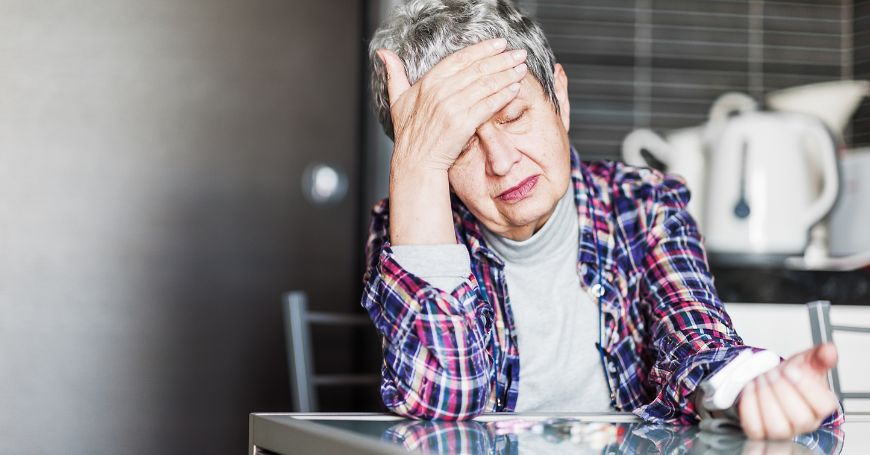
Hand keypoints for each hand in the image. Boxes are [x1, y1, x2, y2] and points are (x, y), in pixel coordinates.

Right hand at [377, 38, 527, 171]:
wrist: (416, 163)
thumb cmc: (409, 134)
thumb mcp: (397, 100)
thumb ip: (394, 74)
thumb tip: (384, 53)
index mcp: (428, 82)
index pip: (461, 58)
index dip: (482, 49)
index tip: (499, 44)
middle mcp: (441, 91)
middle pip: (477, 69)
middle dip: (501, 59)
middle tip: (518, 54)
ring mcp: (452, 107)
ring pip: (486, 85)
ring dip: (507, 75)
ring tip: (521, 68)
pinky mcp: (463, 124)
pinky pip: (487, 105)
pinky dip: (502, 95)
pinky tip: (514, 89)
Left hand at [738, 343, 839, 439]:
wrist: (770, 381)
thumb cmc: (790, 376)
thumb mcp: (806, 362)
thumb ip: (819, 356)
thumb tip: (829, 350)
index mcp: (820, 407)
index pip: (823, 406)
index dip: (806, 386)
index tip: (791, 369)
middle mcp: (804, 424)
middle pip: (799, 417)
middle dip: (782, 389)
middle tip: (772, 372)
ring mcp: (782, 431)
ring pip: (777, 426)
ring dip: (765, 397)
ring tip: (761, 378)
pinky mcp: (760, 432)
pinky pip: (754, 427)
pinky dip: (750, 405)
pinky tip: (750, 387)